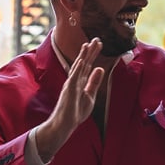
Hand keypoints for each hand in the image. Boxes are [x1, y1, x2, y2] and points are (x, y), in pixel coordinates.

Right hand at [29, 37, 107, 163]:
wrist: (64, 124)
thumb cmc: (75, 112)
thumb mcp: (90, 95)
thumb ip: (94, 82)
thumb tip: (100, 68)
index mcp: (80, 82)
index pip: (88, 65)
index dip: (93, 54)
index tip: (99, 44)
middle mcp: (75, 81)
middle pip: (84, 63)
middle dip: (90, 51)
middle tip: (97, 39)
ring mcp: (71, 85)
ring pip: (78, 67)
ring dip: (83, 56)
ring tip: (88, 45)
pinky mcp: (69, 90)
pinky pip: (74, 77)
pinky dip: (78, 68)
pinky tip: (82, 60)